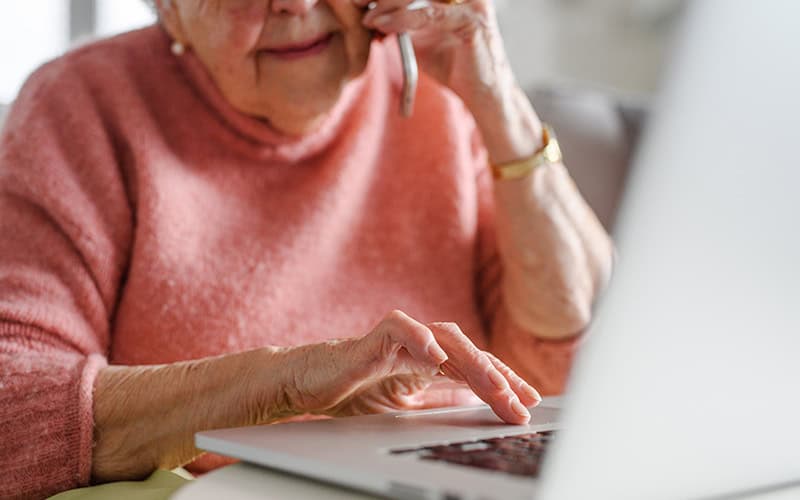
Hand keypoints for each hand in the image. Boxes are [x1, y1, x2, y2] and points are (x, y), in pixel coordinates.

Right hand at [282, 310, 541, 423]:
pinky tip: (437, 355)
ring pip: (446, 337)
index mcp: (430, 361)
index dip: (504, 383)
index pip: (476, 368)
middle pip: (470, 353)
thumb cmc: (353, 389)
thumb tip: (474, 400)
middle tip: (522, 403)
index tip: (529, 404)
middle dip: (499, 378)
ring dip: (473, 362)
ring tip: (495, 385)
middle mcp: (421, 345)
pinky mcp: (374, 337)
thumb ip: (438, 397)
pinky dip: (420, 339)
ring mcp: (400, 338)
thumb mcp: (407, 403)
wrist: (308, 384)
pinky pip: (401, 329)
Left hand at [357, 0, 543, 164]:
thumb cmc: (457, 68)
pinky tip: (383, 25)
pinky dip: (403, 20)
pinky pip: (430, 15)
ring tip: (367, 16)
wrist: (484, 96)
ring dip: (389, 4)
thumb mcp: (423, 40)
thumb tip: (372, 14)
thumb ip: (404, 24)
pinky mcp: (472, 21)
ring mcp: (472, 3)